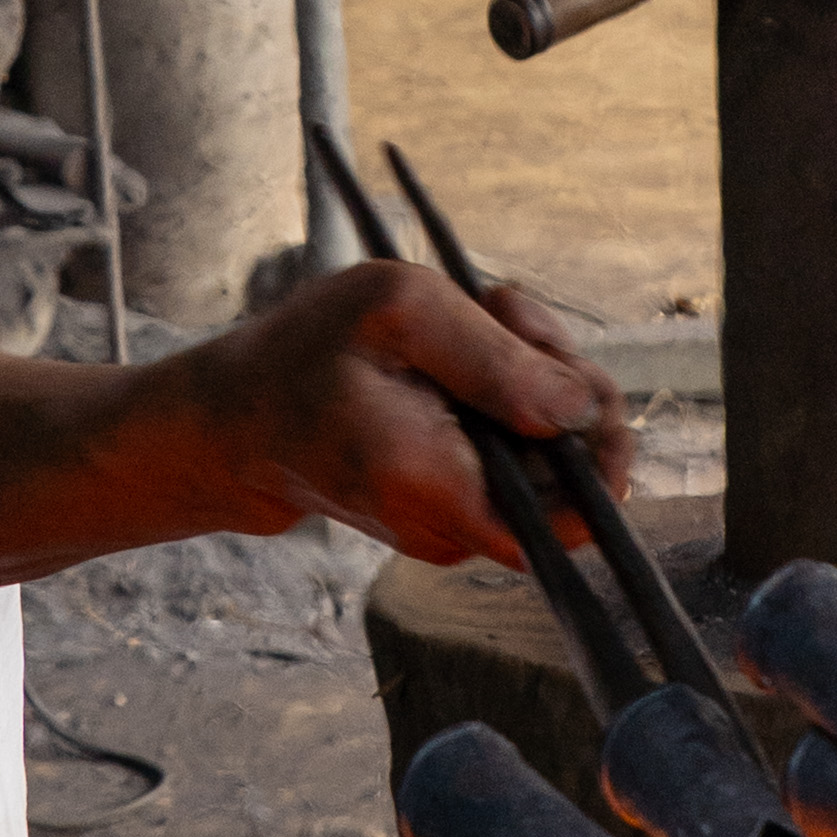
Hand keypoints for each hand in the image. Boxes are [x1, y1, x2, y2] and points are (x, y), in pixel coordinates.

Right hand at [162, 257, 632, 574]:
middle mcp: (458, 527)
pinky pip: (514, 456)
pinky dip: (508, 399)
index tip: (570, 370)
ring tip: (481, 315)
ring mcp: (456, 524)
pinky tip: (465, 351)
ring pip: (547, 458)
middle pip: (574, 473)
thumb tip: (581, 407)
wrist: (232, 425)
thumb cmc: (300, 357)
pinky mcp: (451, 507)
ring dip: (534, 379)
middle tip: (505, 309)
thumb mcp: (397, 310)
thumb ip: (497, 356)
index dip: (603, 445)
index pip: (577, 516)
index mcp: (440, 488)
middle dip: (563, 379)